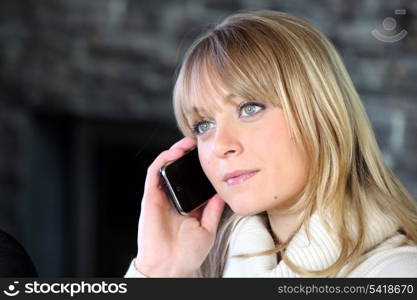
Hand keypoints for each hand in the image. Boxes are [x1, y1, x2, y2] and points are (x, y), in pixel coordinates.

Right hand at [134, 137, 224, 276]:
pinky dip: (162, 160)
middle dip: (185, 154)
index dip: (197, 167)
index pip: (190, 180)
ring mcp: (161, 197)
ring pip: (164, 168)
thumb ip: (213, 210)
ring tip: (187, 144)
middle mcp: (172, 199)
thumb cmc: (186, 253)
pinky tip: (173, 152)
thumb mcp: (208, 229)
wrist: (170, 266)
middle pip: (177, 170)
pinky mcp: (150, 197)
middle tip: (198, 144)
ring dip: (174, 152)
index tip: (209, 156)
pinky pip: (153, 174)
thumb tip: (221, 193)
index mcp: (186, 206)